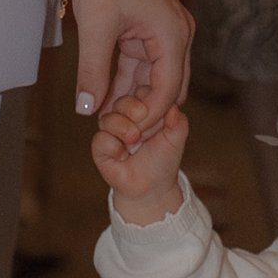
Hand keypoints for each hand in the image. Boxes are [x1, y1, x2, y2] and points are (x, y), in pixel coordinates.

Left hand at [66, 0, 192, 136]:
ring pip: (153, 79)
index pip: (168, 92)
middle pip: (167, 88)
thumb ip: (92, 72)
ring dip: (133, 98)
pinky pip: (141, 64)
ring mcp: (164, 32)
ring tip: (107, 121)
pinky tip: (104, 99)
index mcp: (174, 36)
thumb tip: (86, 110)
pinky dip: (125, 82)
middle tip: (117, 133)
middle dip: (144, 112)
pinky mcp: (149, 29)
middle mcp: (177, 36)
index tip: (123, 135)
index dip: (147, 118)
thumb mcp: (96, 28)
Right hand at [92, 93, 188, 220]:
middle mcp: (124, 115)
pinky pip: (101, 138)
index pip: (141, 90)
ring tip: (134, 142)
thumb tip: (173, 106)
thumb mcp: (176, 138)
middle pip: (122, 100)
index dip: (150, 103)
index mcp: (142, 107)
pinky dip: (114, 147)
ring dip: (124, 130)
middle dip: (136, 115)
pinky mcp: (100, 147)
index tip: (160, 121)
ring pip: (109, 117)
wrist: (151, 187)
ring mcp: (110, 130)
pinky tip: (123, 155)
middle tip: (144, 132)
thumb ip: (178, 120)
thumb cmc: (163, 160)